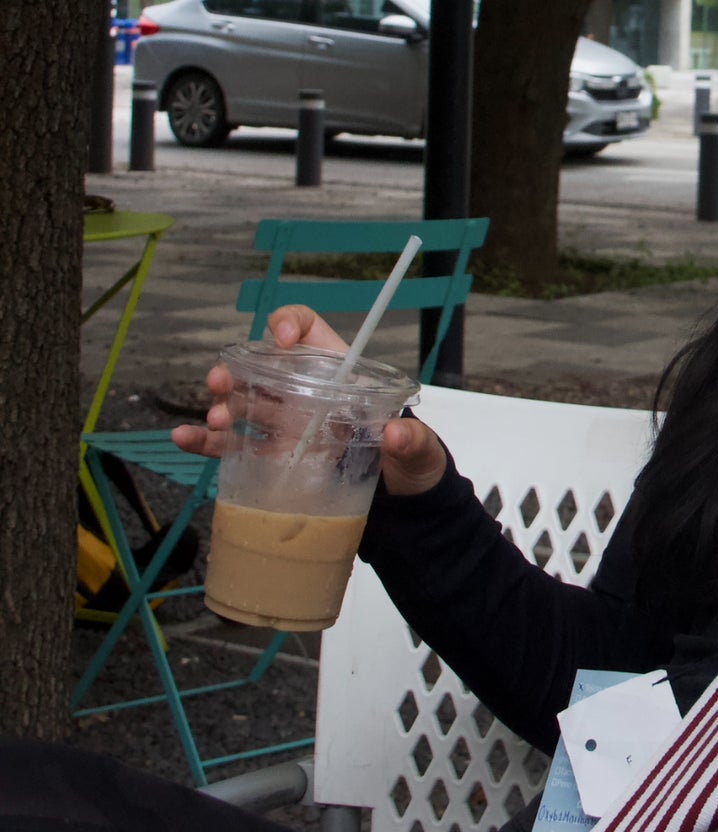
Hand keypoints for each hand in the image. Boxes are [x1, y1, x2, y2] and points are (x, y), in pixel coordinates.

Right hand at [170, 304, 449, 497]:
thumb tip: (397, 434)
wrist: (398, 507)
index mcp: (338, 373)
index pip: (308, 330)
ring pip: (241, 401)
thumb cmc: (409, 463)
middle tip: (221, 382)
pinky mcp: (270, 458)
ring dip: (221, 404)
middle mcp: (304, 392)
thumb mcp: (419, 451)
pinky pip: (232, 444)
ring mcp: (283, 424)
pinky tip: (183, 438)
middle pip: (262, 365)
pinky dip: (205, 441)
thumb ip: (413, 442)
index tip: (283, 339)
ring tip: (216, 419)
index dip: (291, 324)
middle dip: (237, 368)